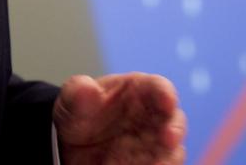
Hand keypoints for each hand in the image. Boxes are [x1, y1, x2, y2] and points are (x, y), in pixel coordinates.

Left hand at [54, 73, 185, 164]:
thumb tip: (86, 87)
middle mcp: (153, 119)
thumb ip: (78, 93)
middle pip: (174, 122)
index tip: (167, 100)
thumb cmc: (80, 115)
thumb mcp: (71, 103)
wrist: (71, 148)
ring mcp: (153, 146)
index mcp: (139, 91)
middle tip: (169, 139)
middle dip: (174, 130)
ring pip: (170, 152)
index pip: (158, 88)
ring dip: (166, 158)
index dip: (165, 93)